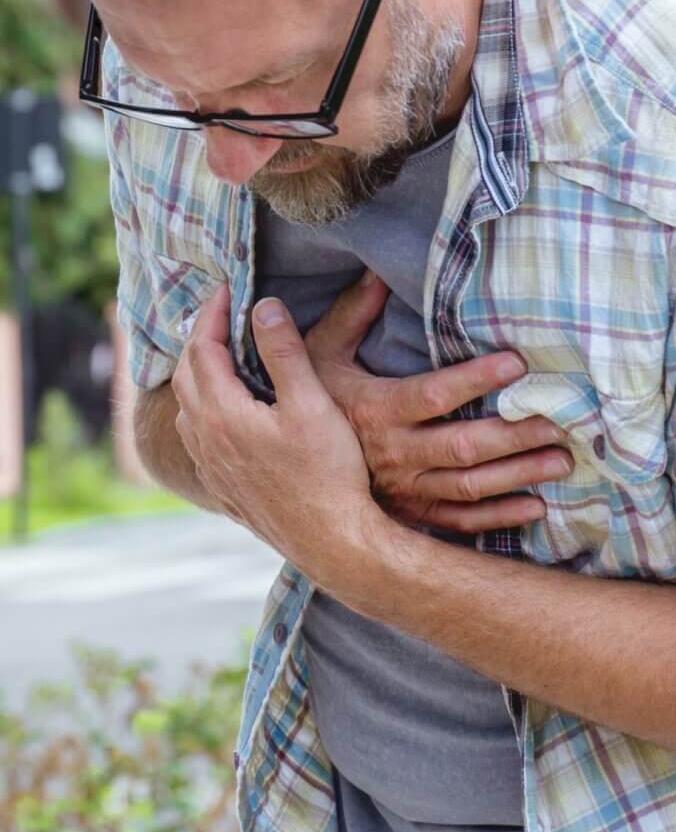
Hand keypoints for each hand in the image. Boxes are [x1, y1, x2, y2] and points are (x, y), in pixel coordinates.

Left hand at [171, 283, 376, 584]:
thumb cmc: (327, 475)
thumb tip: (264, 306)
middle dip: (201, 338)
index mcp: (222, 413)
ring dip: (198, 375)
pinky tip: (223, 413)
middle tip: (222, 315)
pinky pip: (196, 438)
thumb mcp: (311, 405)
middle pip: (186, 375)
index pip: (203, 347)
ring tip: (220, 356)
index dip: (214, 313)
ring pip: (187, 409)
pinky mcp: (223, 488)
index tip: (229, 288)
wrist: (331, 543)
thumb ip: (284, 353)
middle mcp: (205, 440)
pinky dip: (202, 410)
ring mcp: (211, 467)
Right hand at [302, 271, 574, 531]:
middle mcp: (394, 454)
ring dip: (519, 475)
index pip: (434, 395)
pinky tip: (536, 506)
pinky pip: (460, 522)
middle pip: (464, 446)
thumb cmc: (307, 404)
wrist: (283, 470)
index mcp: (376, 410)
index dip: (476, 380)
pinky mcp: (411, 515)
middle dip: (516, 435)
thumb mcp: (318, 355)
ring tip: (562, 460)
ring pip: (470, 486)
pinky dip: (500, 518)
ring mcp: (405, 490)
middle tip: (560, 421)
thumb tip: (377, 271)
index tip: (517, 363)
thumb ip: (351, 315)